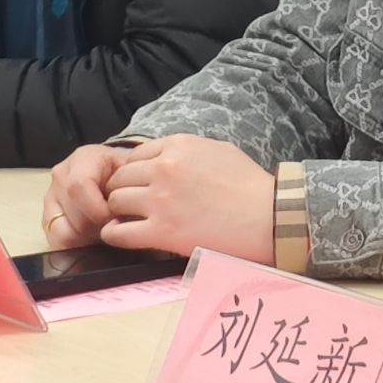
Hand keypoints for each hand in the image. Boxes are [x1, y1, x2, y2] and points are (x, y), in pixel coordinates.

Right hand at [43, 144, 132, 248]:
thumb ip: (133, 186)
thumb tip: (133, 217)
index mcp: (83, 159)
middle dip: (98, 228)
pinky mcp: (46, 219)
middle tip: (114, 228)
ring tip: (103, 232)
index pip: (79, 186)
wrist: (110, 172)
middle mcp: (61, 176)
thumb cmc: (122, 172)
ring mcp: (51, 198)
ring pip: (63, 232)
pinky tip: (91, 238)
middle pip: (73, 214)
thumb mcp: (131, 171)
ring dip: (86, 239)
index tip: (116, 219)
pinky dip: (76, 246)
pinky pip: (56, 242)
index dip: (99, 209)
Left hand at [97, 135, 275, 263]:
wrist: (268, 216)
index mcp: (178, 146)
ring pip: (114, 202)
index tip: (137, 185)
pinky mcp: (161, 231)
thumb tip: (166, 156)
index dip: (133, 172)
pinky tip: (122, 236)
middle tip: (129, 205)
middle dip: (121, 191)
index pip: (134, 156)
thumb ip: (187, 151)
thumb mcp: (219, 150)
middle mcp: (164, 168)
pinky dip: (114, 235)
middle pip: (119, 178)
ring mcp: (160, 200)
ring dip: (117, 212)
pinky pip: (118, 232)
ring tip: (126, 221)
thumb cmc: (250, 185)